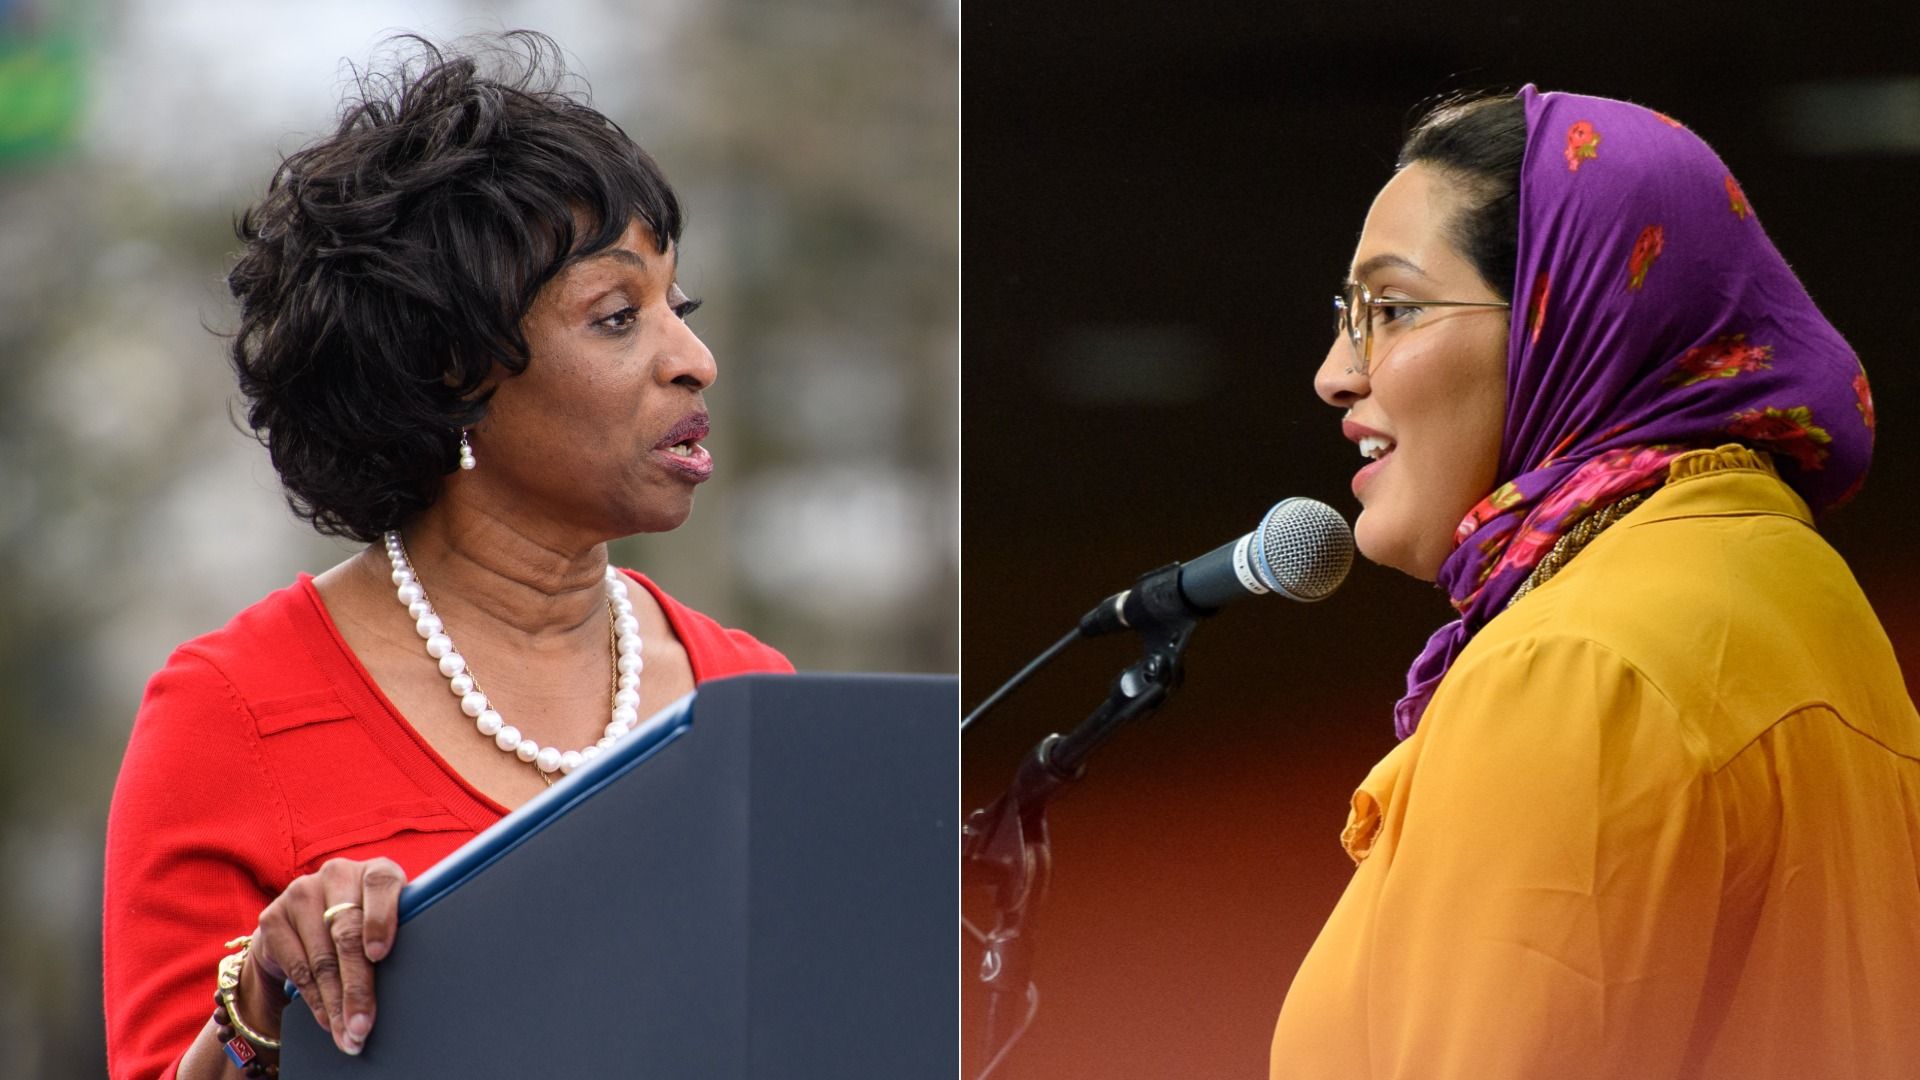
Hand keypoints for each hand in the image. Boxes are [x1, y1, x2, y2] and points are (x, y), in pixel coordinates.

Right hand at [246, 857, 406, 1054]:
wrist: (303, 925)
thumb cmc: (362, 925)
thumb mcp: (385, 923)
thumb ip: (398, 936)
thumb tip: (419, 984)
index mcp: (375, 870)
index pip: (382, 884)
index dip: (381, 919)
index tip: (380, 954)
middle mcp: (338, 874)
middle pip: (348, 933)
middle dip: (357, 987)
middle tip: (364, 1025)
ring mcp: (302, 892)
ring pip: (322, 958)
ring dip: (336, 1004)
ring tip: (350, 1034)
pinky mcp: (273, 917)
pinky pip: (298, 967)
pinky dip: (315, 1000)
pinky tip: (328, 1020)